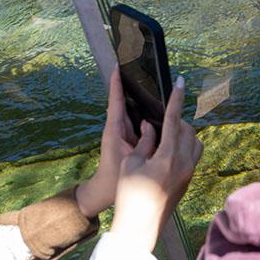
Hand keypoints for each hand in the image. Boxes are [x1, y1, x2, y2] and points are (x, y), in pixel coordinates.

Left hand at [76, 67, 136, 217]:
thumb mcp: (132, 159)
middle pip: (123, 101)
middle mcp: (117, 128)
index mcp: (114, 130)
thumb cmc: (114, 179)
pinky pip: (137, 121)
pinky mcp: (128, 139)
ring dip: (137, 97)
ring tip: (146, 80)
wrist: (103, 193)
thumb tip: (151, 124)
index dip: (116, 84)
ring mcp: (122, 133)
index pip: (116, 102)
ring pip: (131, 110)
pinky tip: (156, 107)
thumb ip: (144, 141)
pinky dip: (144, 112)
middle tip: (135, 65)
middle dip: (128, 84)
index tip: (118, 67)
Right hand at [109, 76, 203, 251]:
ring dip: (184, 134)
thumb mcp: (131, 163)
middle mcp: (184, 163)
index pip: (173, 120)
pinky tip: (168, 151)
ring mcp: (189, 173)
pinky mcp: (188, 182)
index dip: (176, 98)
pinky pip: (193, 156)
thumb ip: (143, 141)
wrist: (139, 227)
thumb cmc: (129, 195)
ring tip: (166, 135)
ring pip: (195, 143)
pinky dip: (184, 147)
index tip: (181, 81)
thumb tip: (150, 126)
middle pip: (187, 130)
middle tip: (161, 118)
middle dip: (177, 119)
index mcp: (168, 156)